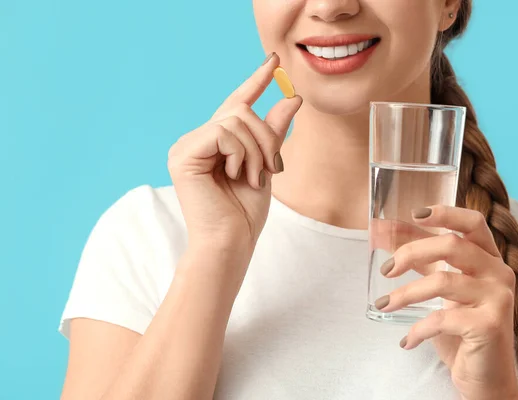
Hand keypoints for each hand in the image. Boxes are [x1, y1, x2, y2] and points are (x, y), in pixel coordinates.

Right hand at [168, 53, 301, 255]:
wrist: (231, 242)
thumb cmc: (245, 211)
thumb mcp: (266, 165)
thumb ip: (274, 133)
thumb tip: (292, 98)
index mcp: (214, 143)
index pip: (236, 104)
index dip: (256, 81)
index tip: (275, 61)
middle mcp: (197, 140)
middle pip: (239, 110)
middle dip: (265, 138)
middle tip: (272, 169)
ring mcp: (186, 146)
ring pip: (234, 121)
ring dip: (255, 151)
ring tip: (253, 178)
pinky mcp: (183, 154)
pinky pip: (223, 133)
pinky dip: (239, 154)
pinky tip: (235, 175)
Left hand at [375, 206, 517, 399]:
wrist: (486, 379)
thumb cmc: (461, 330)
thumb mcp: (441, 289)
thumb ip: (421, 260)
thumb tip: (385, 231)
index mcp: (490, 259)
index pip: (474, 222)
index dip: (446, 213)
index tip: (414, 213)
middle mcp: (500, 273)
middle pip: (452, 245)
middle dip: (411, 252)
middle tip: (385, 269)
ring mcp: (499, 298)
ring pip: (442, 281)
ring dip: (405, 294)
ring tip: (383, 305)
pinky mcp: (490, 325)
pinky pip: (441, 318)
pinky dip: (417, 329)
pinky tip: (407, 341)